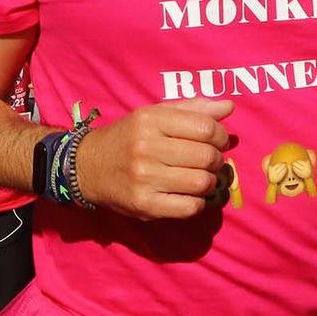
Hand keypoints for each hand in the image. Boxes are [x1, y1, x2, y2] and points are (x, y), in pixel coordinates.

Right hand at [76, 100, 233, 219]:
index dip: (221, 136)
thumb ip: (192, 109)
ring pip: (202, 182)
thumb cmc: (128, 137)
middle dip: (217, 159)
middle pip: (207, 156)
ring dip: (209, 182)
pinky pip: (190, 207)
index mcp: (150, 119)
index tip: (218, 141)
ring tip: (200, 177)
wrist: (87, 166)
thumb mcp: (154, 114)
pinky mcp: (144, 204)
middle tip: (209, 161)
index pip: (206, 128)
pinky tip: (189, 194)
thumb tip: (229, 108)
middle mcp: (146, 147)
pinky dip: (198, 202)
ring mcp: (144, 178)